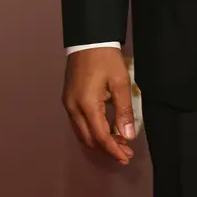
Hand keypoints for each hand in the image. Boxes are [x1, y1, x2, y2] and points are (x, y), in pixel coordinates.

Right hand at [62, 47, 135, 165]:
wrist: (88, 39)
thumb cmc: (106, 58)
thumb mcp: (120, 82)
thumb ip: (123, 110)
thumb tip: (127, 135)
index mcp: (86, 105)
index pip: (100, 136)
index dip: (114, 149)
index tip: (126, 157)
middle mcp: (73, 108)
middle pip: (89, 139)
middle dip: (107, 148)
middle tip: (126, 151)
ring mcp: (68, 104)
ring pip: (83, 133)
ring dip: (100, 140)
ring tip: (119, 141)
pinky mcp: (68, 98)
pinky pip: (79, 123)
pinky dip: (93, 130)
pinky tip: (106, 128)